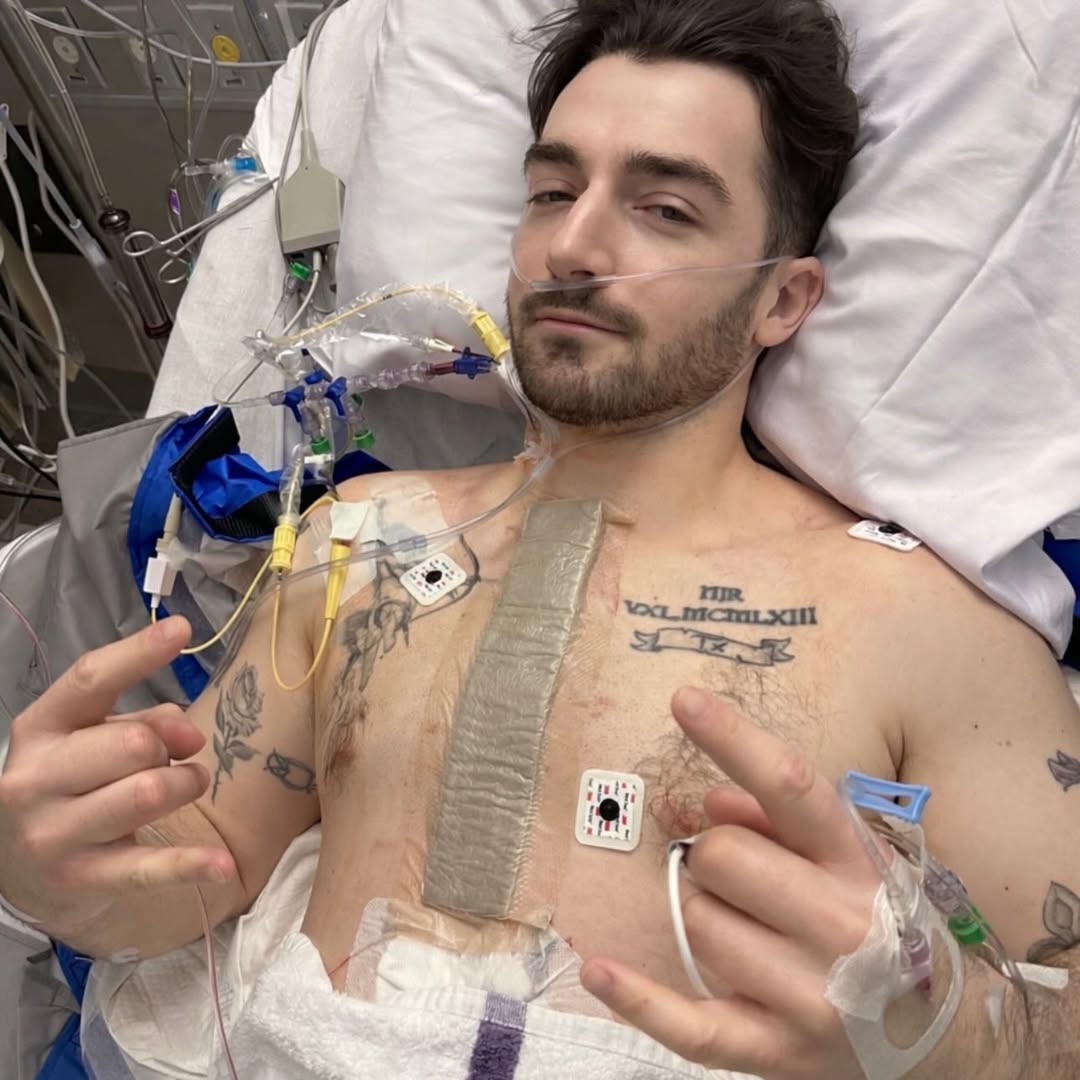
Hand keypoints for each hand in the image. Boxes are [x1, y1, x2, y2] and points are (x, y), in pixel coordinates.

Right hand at [0, 618, 235, 937]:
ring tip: (187, 784)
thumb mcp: (93, 738)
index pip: (90, 680)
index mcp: (40, 728)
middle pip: (133, 742)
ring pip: (148, 792)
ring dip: (186, 784)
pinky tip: (223, 865)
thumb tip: (189, 732)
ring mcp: (53, 833)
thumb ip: (144, 719)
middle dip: (171, 745)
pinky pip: (147, 868)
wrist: (20, 871)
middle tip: (180, 755)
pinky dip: (191, 865)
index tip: (181, 629)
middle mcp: (36, 778)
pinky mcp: (81, 879)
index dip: (138, 653)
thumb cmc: (72, 784)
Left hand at [580, 686, 883, 1079]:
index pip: (790, 786)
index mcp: (857, 864)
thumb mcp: (851, 858)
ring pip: (698, 921)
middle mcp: (841, 926)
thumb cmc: (879, 924)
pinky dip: (640, 999)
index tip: (684, 700)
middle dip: (716, 857)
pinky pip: (692, 1025)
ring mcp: (810, 996)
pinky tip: (598, 970)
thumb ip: (780, 820)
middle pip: (721, 855)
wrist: (945, 1038)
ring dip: (704, 915)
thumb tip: (712, 801)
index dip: (734, 738)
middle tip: (744, 880)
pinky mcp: (776, 1052)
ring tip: (748, 931)